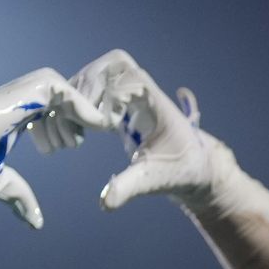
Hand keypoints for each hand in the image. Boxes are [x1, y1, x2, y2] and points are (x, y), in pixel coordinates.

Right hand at [0, 41, 112, 227]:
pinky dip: (84, 108)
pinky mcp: (30, 90)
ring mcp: (23, 92)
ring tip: (72, 142)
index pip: (47, 113)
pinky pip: (68, 92)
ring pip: (66, 94)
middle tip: (70, 145)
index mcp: (11, 117)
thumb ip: (20, 197)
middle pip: (60, 101)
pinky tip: (92, 126)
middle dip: (73, 121)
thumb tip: (35, 223)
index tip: (65, 148)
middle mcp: (18, 100)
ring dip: (77, 117)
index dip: (62, 128)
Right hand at [70, 49, 223, 209]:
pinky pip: (90, 93)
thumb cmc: (180, 171)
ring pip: (94, 77)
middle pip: (107, 66)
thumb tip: (105, 202)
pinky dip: (76, 108)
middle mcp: (141, 91)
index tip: (107, 125)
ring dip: (77, 99)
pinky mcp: (117, 107)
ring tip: (77, 134)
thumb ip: (129, 187)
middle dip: (87, 90)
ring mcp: (128, 96)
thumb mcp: (154, 180)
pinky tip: (75, 137)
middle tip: (83, 123)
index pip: (125, 71)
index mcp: (155, 99)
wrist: (193, 170)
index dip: (108, 93)